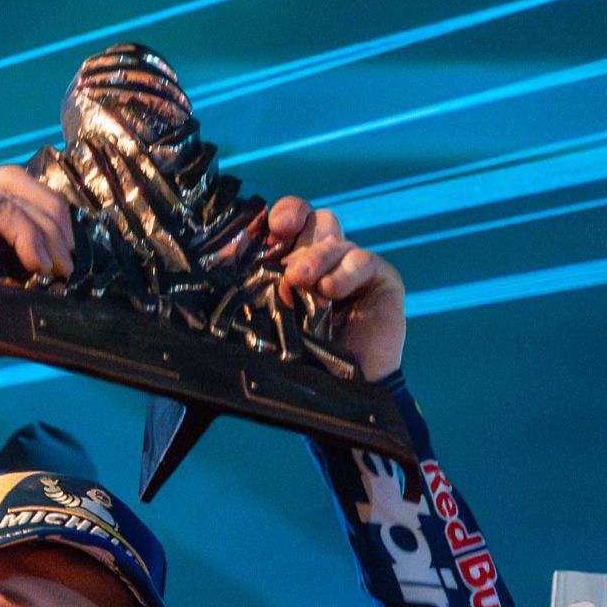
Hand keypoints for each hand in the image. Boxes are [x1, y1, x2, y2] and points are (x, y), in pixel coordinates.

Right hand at [0, 167, 78, 316]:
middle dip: (54, 220)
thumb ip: (12, 253)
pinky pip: (6, 210)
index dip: (47, 221)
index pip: (15, 195)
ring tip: (58, 267)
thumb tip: (57, 259)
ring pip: (17, 193)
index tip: (66, 258)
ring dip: (47, 231)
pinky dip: (29, 236)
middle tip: (68, 261)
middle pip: (21, 184)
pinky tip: (38, 263)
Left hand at [251, 194, 404, 380]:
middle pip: (315, 220)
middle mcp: (324, 258)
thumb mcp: (269, 320)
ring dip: (316, 257)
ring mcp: (352, 266)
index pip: (291, 219)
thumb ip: (254, 290)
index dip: (284, 214)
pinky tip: (331, 292)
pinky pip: (362, 260)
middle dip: (299, 235)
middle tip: (287, 267)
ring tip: (304, 284)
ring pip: (335, 238)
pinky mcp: (379, 277)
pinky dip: (344, 273)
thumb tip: (226, 261)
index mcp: (295, 261)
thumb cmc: (302, 359)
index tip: (273, 227)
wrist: (342, 393)